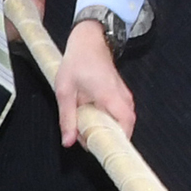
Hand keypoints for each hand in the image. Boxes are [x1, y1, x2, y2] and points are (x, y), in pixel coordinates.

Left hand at [56, 17, 134, 138]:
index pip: (126, 123)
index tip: (104, 149)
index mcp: (109, 95)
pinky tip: (91, 118)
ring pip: (123, 122)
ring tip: (86, 127)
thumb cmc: (77, 62)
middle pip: (125, 127)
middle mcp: (122, 96)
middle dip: (108, 138)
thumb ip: (67, 118)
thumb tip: (68, 142)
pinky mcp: (122, 95)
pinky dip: (108, 121)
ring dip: (107, 129)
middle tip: (87, 138)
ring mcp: (124, 95)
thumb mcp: (64, 91)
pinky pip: (120, 115)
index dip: (119, 140)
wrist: (89, 41)